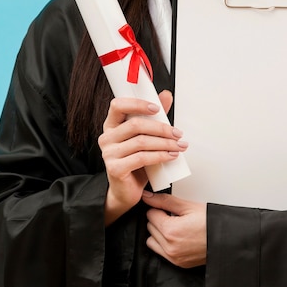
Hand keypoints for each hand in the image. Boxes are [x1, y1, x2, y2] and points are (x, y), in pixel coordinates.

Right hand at [98, 90, 187, 224]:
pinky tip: (170, 156)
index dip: (137, 104)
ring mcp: (109, 153)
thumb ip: (154, 116)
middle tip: (177, 133)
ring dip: (164, 143)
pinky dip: (160, 156)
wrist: (126, 191)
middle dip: (161, 128)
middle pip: (135, 125)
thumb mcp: (146, 136)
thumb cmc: (135, 162)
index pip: (118, 105)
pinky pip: (141, 158)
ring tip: (178, 146)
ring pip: (141, 142)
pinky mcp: (115, 168)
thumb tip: (166, 95)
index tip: (156, 108)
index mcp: (112, 125)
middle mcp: (107, 137)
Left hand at [143, 191, 206, 267]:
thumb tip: (148, 197)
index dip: (160, 208)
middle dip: (159, 219)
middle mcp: (169, 246)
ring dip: (159, 232)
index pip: (151, 214)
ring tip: (175, 226)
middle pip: (150, 227)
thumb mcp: (188, 206)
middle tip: (174, 216)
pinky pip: (160, 252)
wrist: (225, 238)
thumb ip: (165, 201)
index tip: (168, 208)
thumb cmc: (210, 222)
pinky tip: (177, 236)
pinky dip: (164, 243)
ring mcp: (173, 257)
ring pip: (152, 240)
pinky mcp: (177, 263)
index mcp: (170, 230)